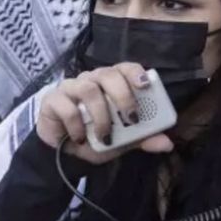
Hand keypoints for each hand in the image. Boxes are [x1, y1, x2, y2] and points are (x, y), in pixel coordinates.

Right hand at [36, 64, 174, 164]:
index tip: (145, 86)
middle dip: (122, 95)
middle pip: (107, 74)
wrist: (64, 153)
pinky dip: (76, 125)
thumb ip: (143, 139)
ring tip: (105, 136)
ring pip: (88, 89)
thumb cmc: (95, 137)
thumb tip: (167, 144)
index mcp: (110, 84)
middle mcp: (91, 80)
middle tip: (131, 118)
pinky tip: (80, 138)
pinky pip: (67, 106)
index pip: (124, 68)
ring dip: (101, 115)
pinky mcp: (52, 100)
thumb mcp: (122, 142)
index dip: (135, 73)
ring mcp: (70, 87)